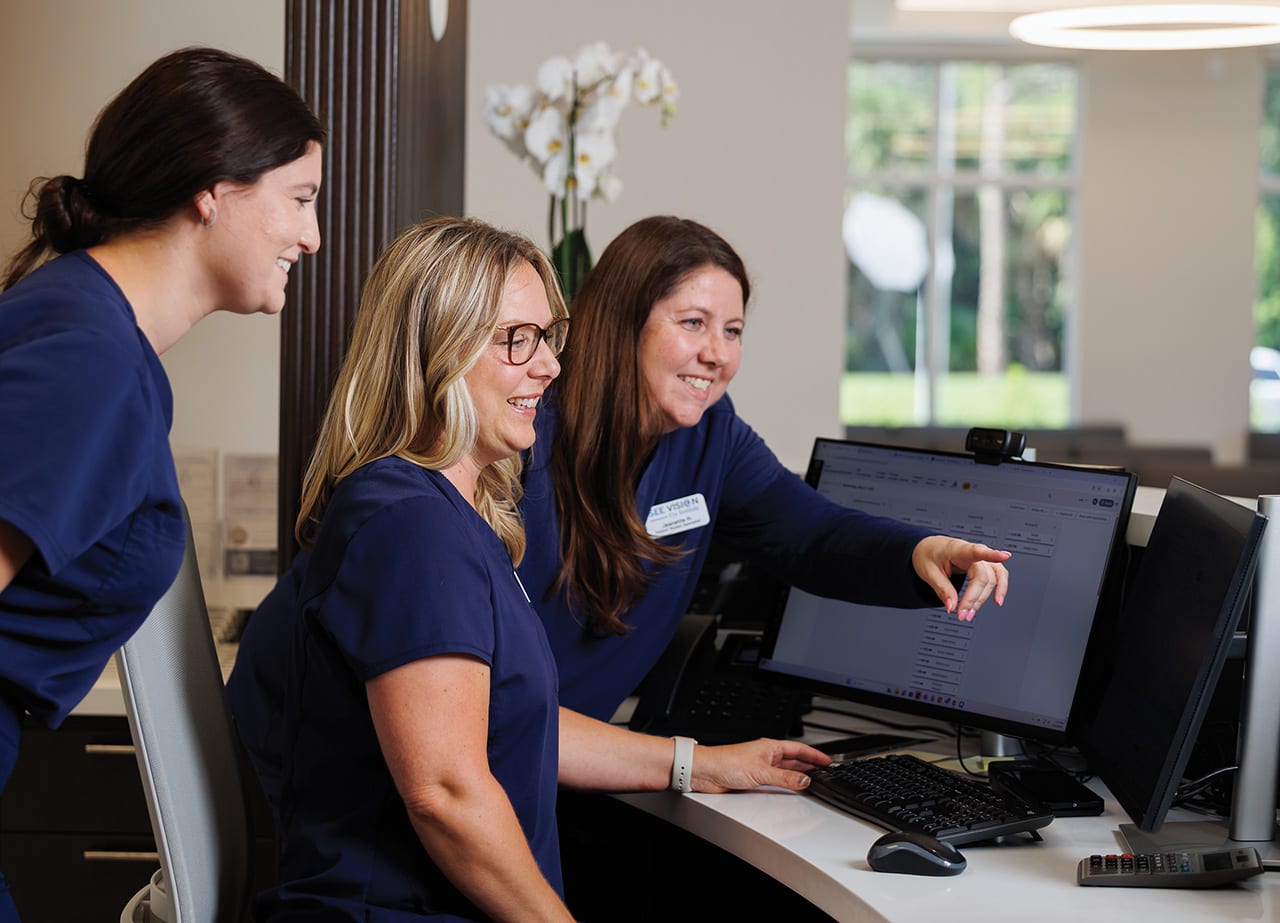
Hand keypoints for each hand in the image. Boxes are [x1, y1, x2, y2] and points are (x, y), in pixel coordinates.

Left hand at [690, 739, 831, 793]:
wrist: (704, 771)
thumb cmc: (726, 762)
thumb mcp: (761, 771)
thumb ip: (785, 777)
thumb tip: (805, 780)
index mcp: (770, 747)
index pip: (799, 749)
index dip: (814, 754)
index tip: (827, 761)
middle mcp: (766, 756)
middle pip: (794, 760)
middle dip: (810, 765)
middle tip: (825, 772)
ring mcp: (760, 767)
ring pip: (785, 770)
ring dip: (798, 775)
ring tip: (813, 781)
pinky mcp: (753, 779)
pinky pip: (776, 781)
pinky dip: (786, 784)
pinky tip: (790, 789)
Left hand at [911, 535, 1010, 621]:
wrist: (928, 549)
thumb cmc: (928, 555)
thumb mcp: (928, 572)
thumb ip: (942, 589)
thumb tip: (951, 607)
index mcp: (955, 549)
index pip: (975, 551)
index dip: (991, 554)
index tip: (1005, 556)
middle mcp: (971, 551)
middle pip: (982, 576)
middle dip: (974, 598)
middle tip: (962, 615)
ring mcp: (979, 558)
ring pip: (992, 578)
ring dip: (984, 598)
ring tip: (972, 613)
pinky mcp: (983, 564)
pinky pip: (997, 576)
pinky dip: (999, 588)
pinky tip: (997, 600)